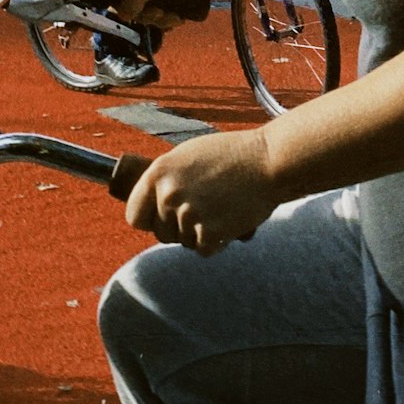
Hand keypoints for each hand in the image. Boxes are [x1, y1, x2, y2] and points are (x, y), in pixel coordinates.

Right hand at [116, 0, 206, 21]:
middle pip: (132, 4)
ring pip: (147, 10)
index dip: (125, 5)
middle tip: (161, 15)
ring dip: (160, 19)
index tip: (140, 13)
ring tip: (175, 18)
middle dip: (148, 15)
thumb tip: (122, 16)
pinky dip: (167, 17)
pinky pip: (159, 10)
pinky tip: (178, 18)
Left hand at [125, 128, 275, 253]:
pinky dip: (217, 240)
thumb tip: (149, 202)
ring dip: (199, 232)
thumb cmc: (232, 154)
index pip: (133, 215)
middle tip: (202, 207)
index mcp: (159, 172)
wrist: (269, 162)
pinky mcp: (209, 234)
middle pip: (160, 232)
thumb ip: (166, 178)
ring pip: (183, 242)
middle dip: (178, 226)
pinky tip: (228, 218)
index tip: (159, 218)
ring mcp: (188, 216)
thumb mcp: (189, 155)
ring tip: (219, 207)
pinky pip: (203, 249)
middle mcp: (168, 195)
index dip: (147, 218)